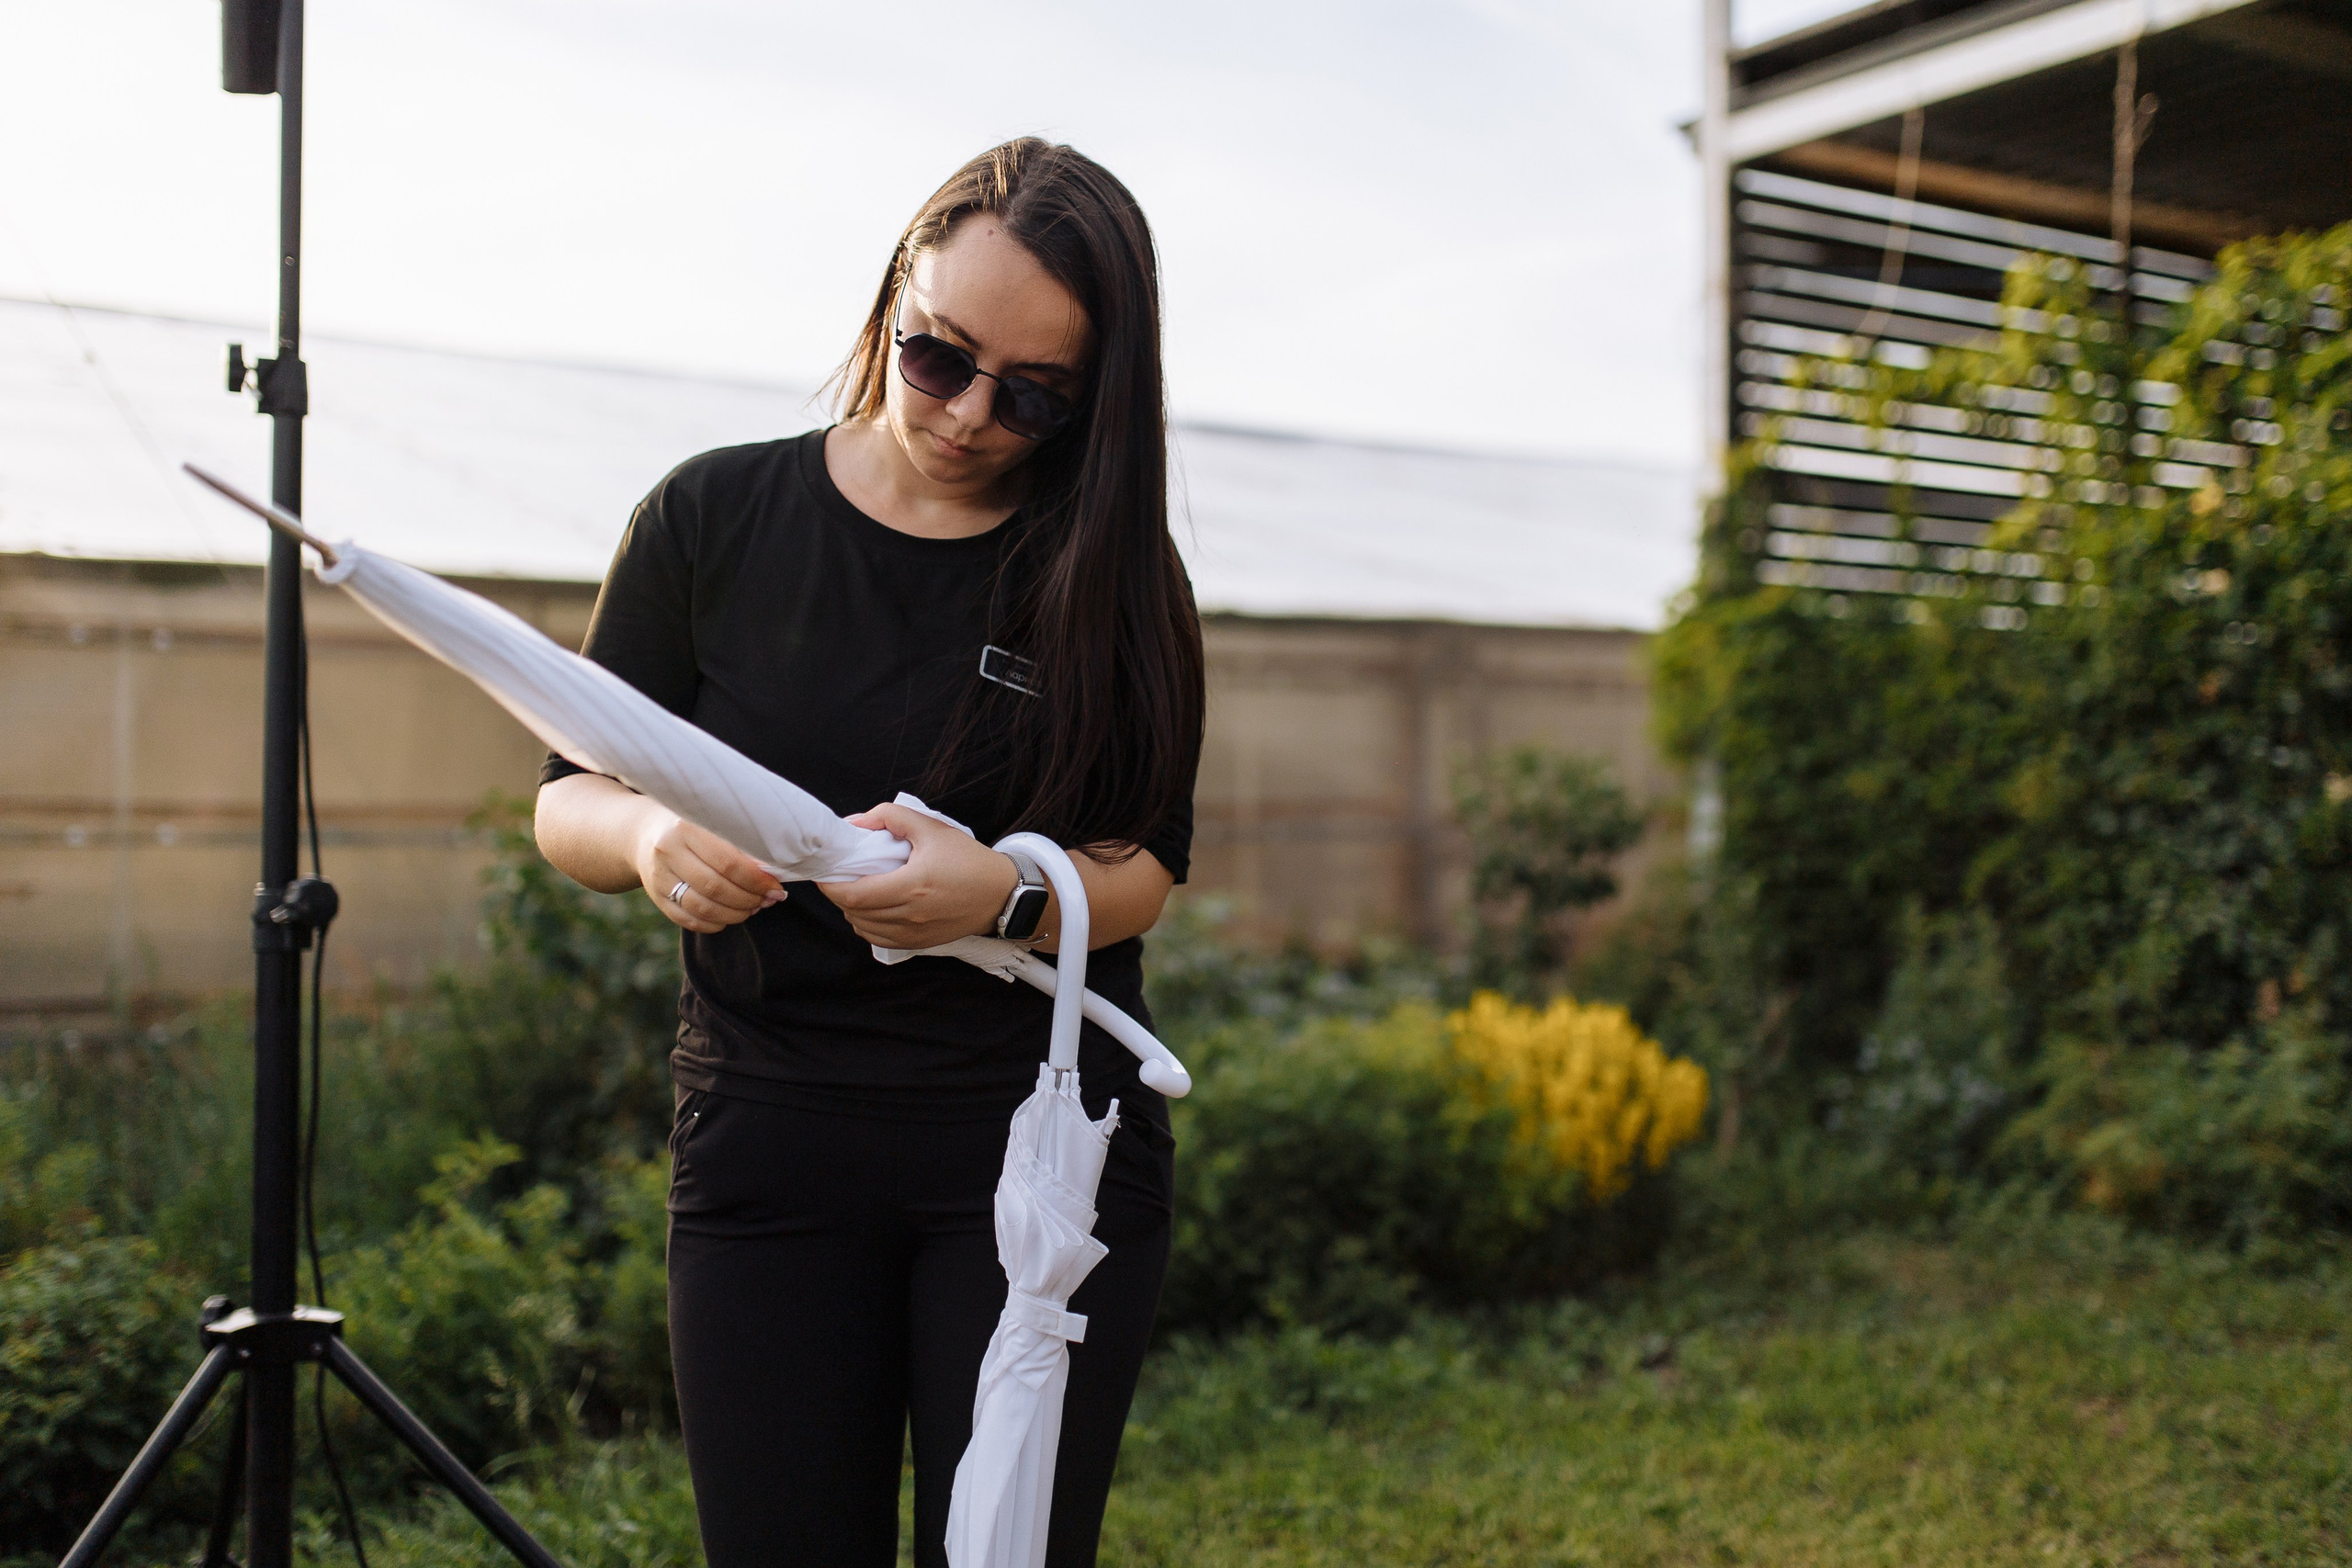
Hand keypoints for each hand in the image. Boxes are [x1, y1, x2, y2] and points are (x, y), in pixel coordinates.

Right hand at [633, 810, 783, 933]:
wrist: (645, 834)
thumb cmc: (693, 827)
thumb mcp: (711, 822)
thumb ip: (738, 845)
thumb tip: (770, 874)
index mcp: (686, 828)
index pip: (728, 862)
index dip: (756, 880)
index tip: (776, 888)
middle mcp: (668, 852)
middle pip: (716, 887)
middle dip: (748, 899)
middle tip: (767, 900)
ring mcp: (659, 878)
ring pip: (702, 908)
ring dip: (734, 914)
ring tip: (752, 908)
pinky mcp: (656, 897)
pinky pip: (688, 921)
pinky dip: (714, 924)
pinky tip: (729, 917)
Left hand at [820, 802, 1018, 949]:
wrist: (1001, 894)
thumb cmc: (969, 860)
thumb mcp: (932, 828)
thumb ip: (892, 816)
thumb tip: (857, 822)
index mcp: (912, 886)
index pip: (854, 895)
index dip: (831, 886)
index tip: (826, 872)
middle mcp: (911, 915)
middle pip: (854, 913)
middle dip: (838, 895)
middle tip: (837, 876)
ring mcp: (915, 933)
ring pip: (864, 928)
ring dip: (851, 911)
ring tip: (855, 890)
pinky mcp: (920, 943)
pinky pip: (879, 938)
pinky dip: (866, 925)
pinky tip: (871, 908)